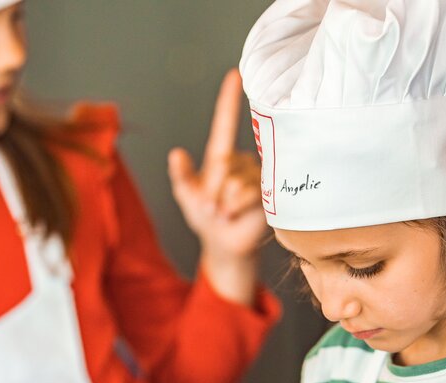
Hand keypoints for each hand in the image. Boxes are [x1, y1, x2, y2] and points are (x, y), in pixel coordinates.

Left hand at [168, 68, 266, 304]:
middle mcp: (242, 162)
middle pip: (224, 164)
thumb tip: (176, 154)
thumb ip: (181, 177)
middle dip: (212, 189)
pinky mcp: (269, 194)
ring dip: (223, 201)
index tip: (235, 75)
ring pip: (235, 179)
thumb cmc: (207, 219)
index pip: (225, 123)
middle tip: (210, 207)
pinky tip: (233, 216)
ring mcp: (257, 177)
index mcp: (221, 157)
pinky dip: (235, 206)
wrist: (224, 245)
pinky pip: (249, 192)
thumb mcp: (187, 197)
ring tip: (222, 214)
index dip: (228, 100)